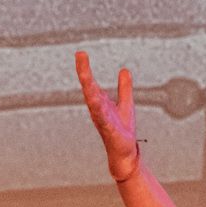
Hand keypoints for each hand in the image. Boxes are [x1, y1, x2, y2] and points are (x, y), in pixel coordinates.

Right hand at [76, 51, 139, 179]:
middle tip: (80, 55)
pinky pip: (103, 117)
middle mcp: (97, 109)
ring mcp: (102, 119)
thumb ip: (124, 87)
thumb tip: (124, 70)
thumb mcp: (126, 103)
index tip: (80, 54)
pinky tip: (96, 100)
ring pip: (93, 100)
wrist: (125, 153)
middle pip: (88, 87)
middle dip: (84, 72)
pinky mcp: (109, 129)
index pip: (91, 83)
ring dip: (89, 87)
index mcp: (100, 103)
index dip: (85, 68)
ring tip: (86, 73)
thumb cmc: (122, 131)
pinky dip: (99, 108)